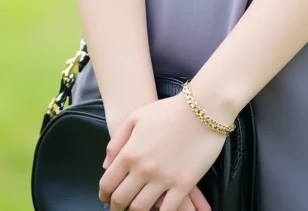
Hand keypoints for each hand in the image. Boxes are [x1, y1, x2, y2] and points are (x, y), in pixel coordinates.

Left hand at [98, 93, 225, 210]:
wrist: (203, 108)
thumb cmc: (169, 110)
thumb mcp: (136, 117)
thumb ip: (117, 141)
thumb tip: (106, 165)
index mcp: (130, 153)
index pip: (108, 183)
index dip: (104, 195)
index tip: (105, 198)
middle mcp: (143, 169)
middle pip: (121, 199)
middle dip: (116, 207)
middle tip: (117, 209)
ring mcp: (163, 179)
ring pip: (140, 208)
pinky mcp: (183, 184)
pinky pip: (167, 210)